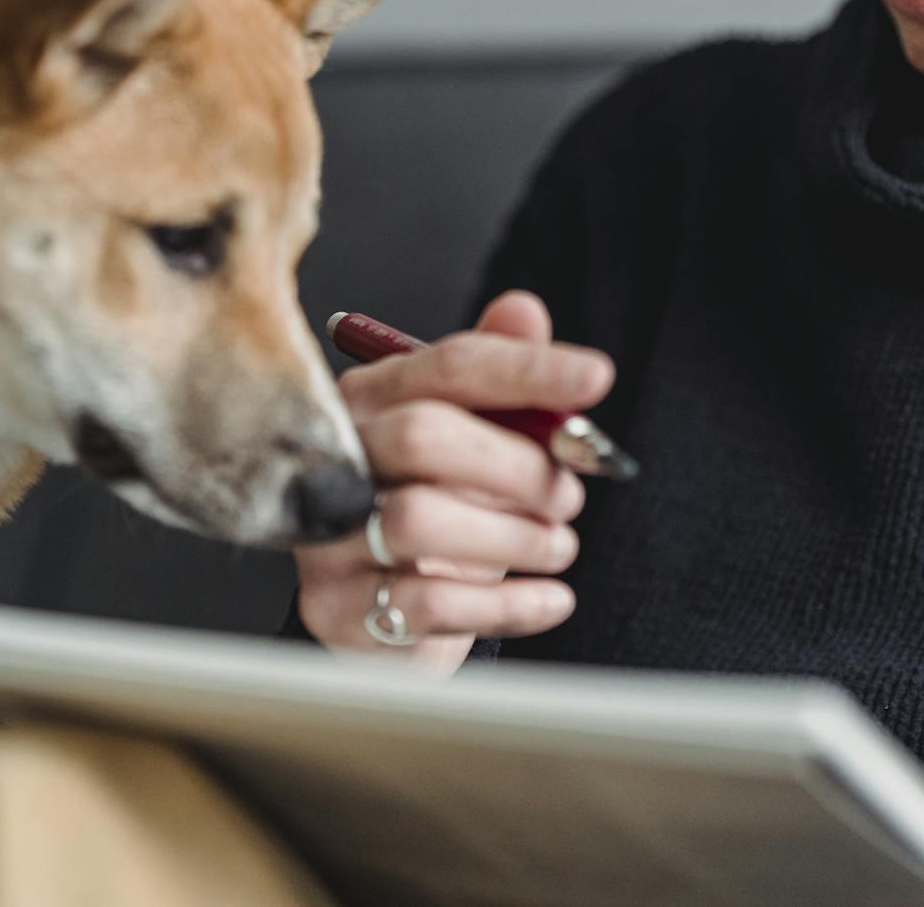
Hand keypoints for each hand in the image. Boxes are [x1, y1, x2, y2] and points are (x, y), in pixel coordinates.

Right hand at [292, 290, 612, 675]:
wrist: (378, 612)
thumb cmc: (435, 509)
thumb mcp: (471, 441)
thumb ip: (498, 379)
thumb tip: (525, 310)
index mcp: (368, 400)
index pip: (448, 366)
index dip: (527, 369)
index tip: (597, 377)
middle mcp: (334, 459)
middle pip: (423, 436)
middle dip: (518, 465)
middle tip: (568, 494)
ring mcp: (326, 536)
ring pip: (419, 520)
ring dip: (516, 536)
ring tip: (557, 545)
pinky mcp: (336, 609)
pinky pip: (428, 603)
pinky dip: (510, 603)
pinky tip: (551, 599)